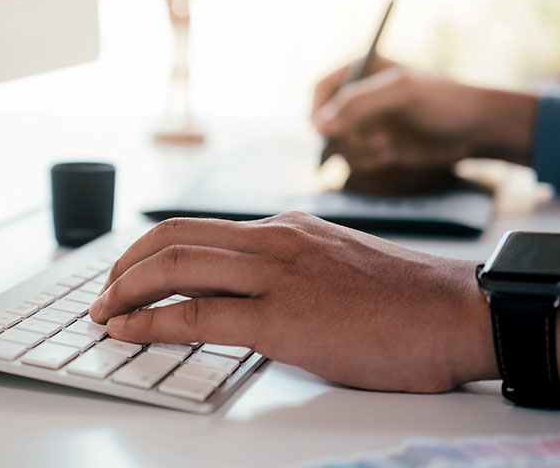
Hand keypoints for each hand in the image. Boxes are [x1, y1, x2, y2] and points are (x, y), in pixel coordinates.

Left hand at [89, 214, 559, 397]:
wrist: (458, 315)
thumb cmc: (404, 302)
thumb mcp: (332, 269)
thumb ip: (285, 273)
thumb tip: (241, 296)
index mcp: (284, 229)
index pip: (196, 229)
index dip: (148, 251)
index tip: (126, 275)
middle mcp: (273, 241)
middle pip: (172, 238)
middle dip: (123, 267)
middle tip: (101, 295)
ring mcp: (277, 276)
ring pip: (176, 267)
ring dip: (126, 290)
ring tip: (102, 313)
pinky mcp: (284, 319)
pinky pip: (200, 316)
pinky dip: (154, 322)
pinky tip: (130, 330)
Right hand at [312, 58, 537, 193]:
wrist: (475, 129)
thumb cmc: (442, 101)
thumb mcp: (399, 94)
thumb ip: (357, 105)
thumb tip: (320, 126)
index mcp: (362, 71)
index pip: (321, 89)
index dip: (318, 110)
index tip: (325, 130)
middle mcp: (359, 98)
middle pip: (325, 122)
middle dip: (345, 135)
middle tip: (372, 138)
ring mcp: (365, 124)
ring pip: (338, 145)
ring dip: (360, 151)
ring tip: (388, 145)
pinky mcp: (374, 147)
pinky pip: (354, 160)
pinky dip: (371, 161)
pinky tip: (395, 153)